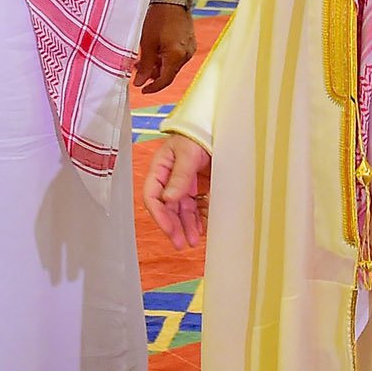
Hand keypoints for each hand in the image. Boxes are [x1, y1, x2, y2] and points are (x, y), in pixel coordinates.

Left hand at [132, 3, 195, 93]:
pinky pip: (176, 56)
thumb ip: (145, 65)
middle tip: (137, 71)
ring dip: (158, 65)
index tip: (141, 89)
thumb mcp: (147, 42)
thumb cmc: (158, 18)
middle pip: (169, 73)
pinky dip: (164, 58)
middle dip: (153, 75)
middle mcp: (186, 54)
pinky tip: (153, 52)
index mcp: (177, 56)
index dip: (152, 88)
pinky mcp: (189, 42)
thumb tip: (139, 82)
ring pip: (172, 65)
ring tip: (142, 59)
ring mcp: (189, 48)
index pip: (165, 80)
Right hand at [142, 134, 210, 250]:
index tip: (169, 229)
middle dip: (173, 226)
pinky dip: (199, 219)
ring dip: (186, 226)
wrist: (219, 127)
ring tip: (194, 241)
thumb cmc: (198, 133)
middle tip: (181, 243)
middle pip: (167, 208)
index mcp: (160, 169)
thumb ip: (179, 176)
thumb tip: (168, 199)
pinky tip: (203, 229)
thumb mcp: (188, 153)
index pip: (152, 196)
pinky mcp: (200, 188)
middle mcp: (170, 179)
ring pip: (182, 211)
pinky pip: (197, 208)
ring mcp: (185, 184)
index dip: (159, 215)